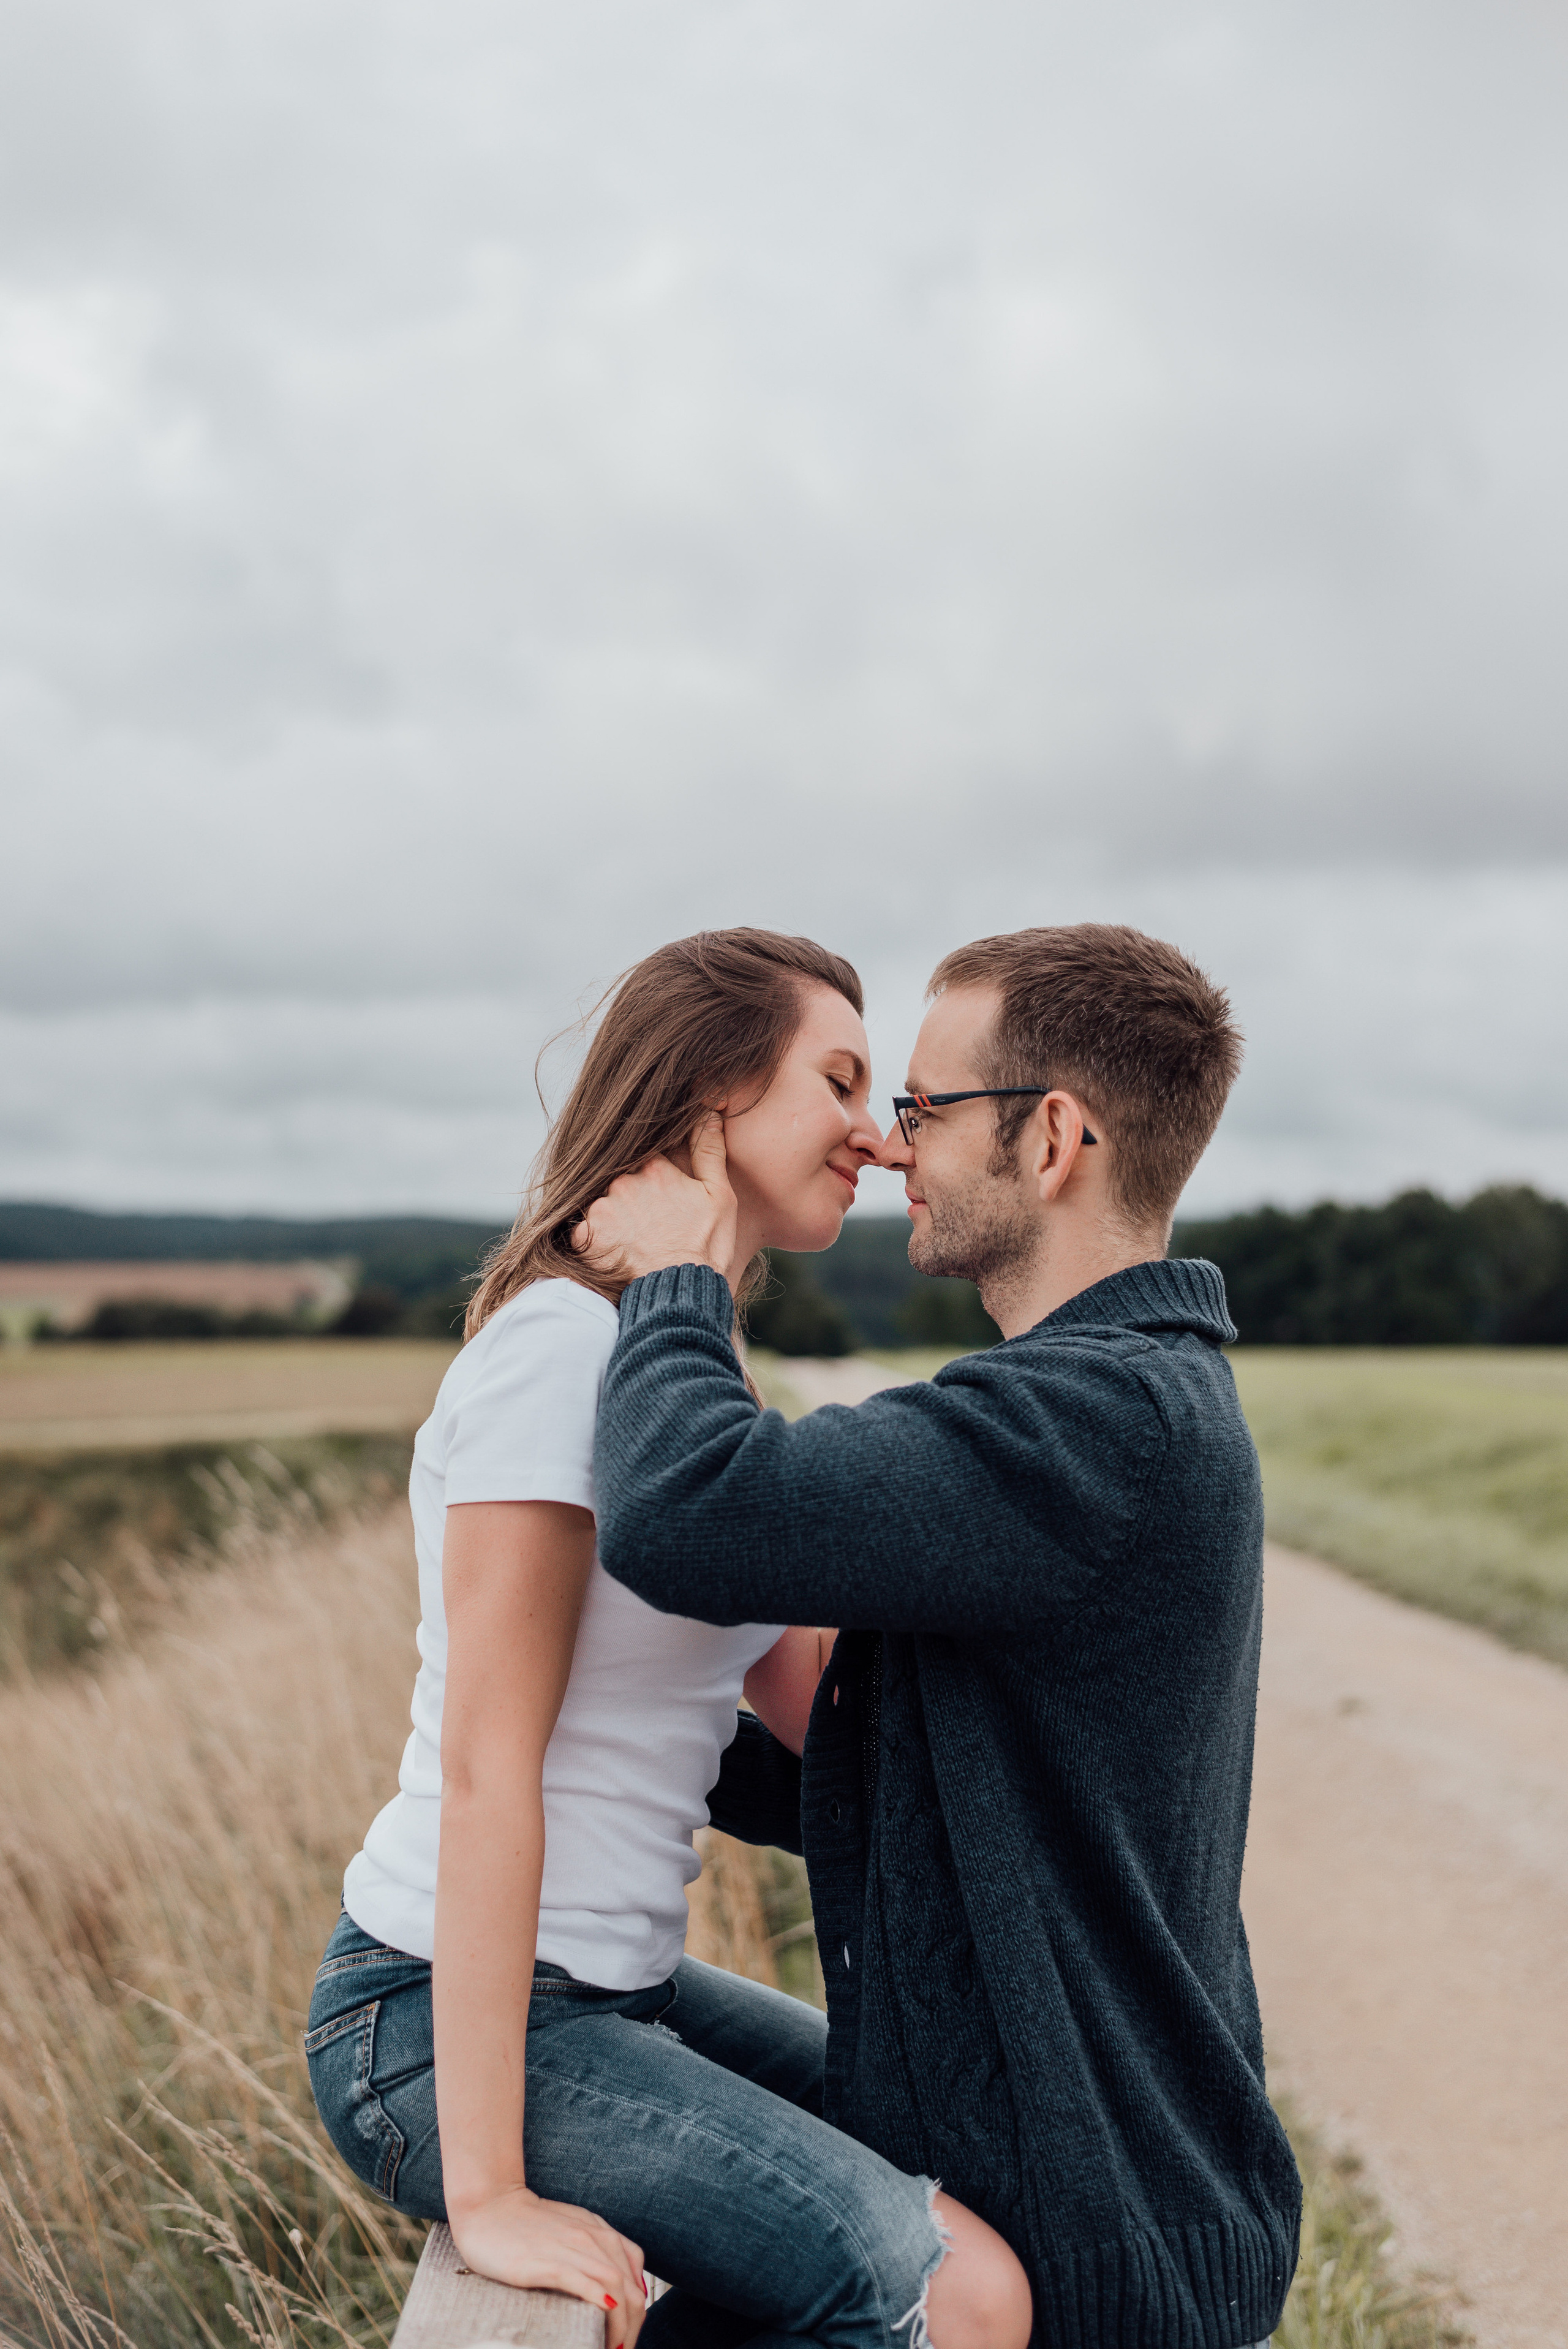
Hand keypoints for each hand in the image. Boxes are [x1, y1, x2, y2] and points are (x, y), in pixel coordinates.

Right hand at [448, 2184, 647, 2348]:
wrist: (489, 2206)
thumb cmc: (527, 2223)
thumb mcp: (571, 2228)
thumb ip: (594, 2249)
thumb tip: (614, 2290)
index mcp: (600, 2232)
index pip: (635, 2274)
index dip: (638, 2310)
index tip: (627, 2333)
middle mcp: (592, 2238)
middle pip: (630, 2289)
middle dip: (633, 2326)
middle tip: (622, 2348)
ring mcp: (570, 2248)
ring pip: (614, 2287)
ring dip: (620, 2325)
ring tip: (612, 2347)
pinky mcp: (545, 2263)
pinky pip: (581, 2282)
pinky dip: (598, 2300)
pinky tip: (604, 2314)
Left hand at [572, 1113, 737, 1288]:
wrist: (679, 1295)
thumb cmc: (706, 1248)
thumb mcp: (719, 1196)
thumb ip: (709, 1150)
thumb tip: (707, 1111)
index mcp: (655, 1167)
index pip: (648, 1158)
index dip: (656, 1178)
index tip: (665, 1198)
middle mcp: (623, 1181)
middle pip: (623, 1179)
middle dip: (635, 1198)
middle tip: (653, 1226)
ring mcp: (601, 1208)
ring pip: (604, 1204)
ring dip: (616, 1217)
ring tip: (637, 1243)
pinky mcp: (585, 1236)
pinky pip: (586, 1230)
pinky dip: (598, 1240)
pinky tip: (619, 1253)